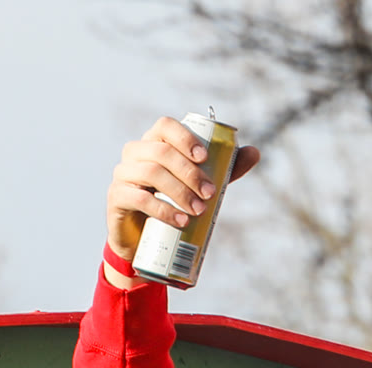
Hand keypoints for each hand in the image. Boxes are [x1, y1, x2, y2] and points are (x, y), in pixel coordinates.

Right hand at [105, 117, 261, 270]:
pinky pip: (139, 198)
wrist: (145, 238)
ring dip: (179, 191)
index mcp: (155, 143)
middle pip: (161, 152)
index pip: (165, 126)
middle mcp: (135, 153)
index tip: (205, 158)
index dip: (185, 137)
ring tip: (198, 211)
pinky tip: (181, 221)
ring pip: (150, 172)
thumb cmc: (174, 202)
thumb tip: (255, 152)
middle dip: (189, 172)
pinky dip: (163, 210)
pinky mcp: (117, 197)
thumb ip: (225, 168)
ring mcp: (123, 174)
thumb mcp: (201, 184)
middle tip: (210, 193)